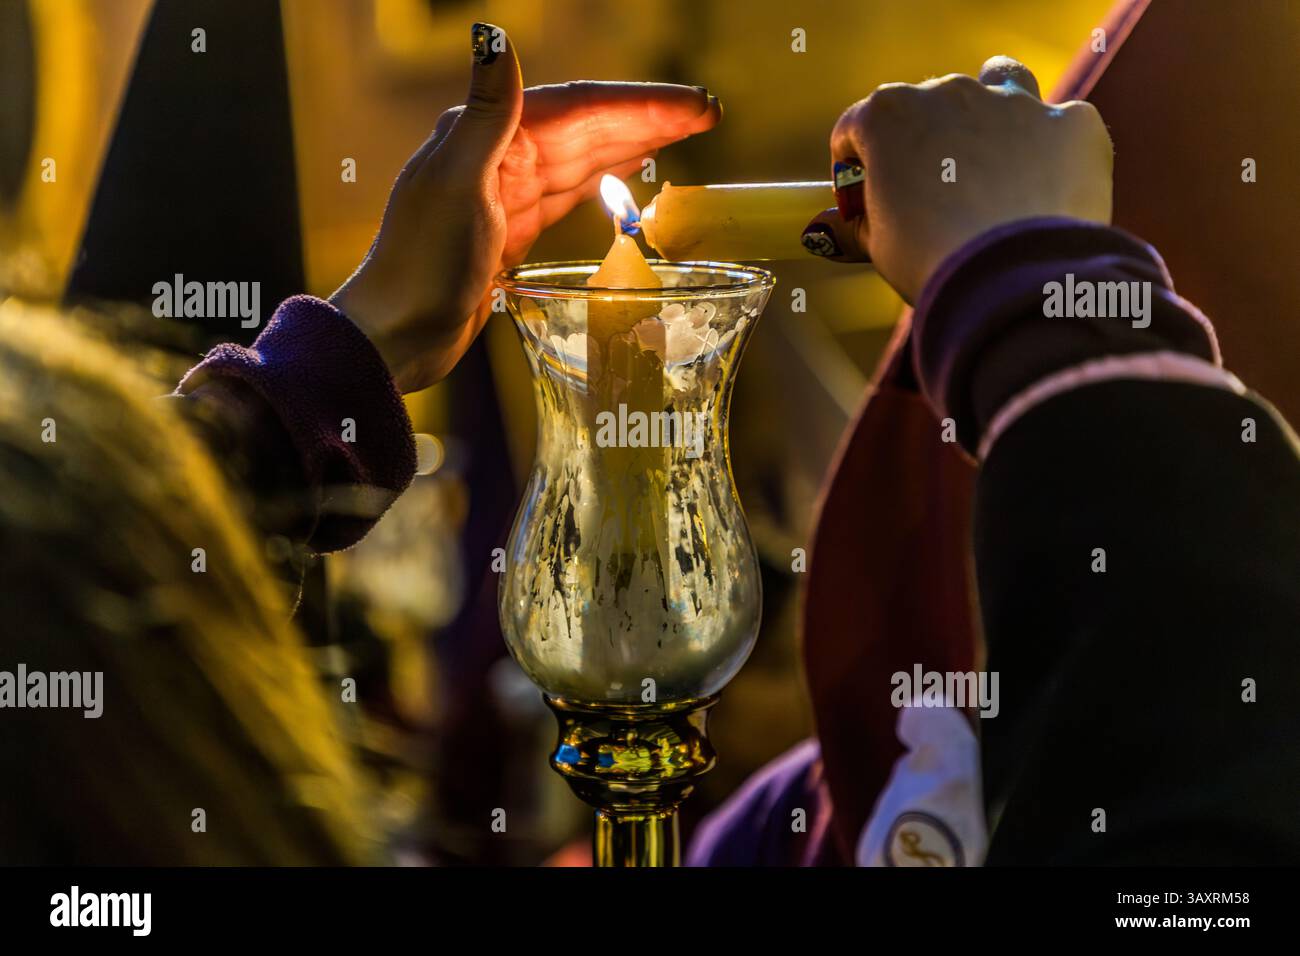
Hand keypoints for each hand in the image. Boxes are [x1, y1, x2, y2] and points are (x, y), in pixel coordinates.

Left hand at [331, 22, 720, 391]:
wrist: (396, 334)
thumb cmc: (421, 266)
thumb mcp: (457, 185)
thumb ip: (488, 114)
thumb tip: (496, 35)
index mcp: (486, 135)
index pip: (580, 106)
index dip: (640, 102)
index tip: (695, 103)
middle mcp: (497, 155)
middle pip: (588, 127)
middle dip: (649, 117)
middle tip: (709, 112)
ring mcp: (505, 194)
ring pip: (584, 157)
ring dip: (634, 141)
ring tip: (686, 132)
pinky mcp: (510, 231)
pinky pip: (569, 192)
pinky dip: (604, 178)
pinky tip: (629, 173)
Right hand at [804, 57, 1112, 302]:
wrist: (1014, 277)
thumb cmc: (932, 260)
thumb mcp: (877, 247)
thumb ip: (852, 227)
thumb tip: (822, 231)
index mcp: (888, 116)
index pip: (856, 127)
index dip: (855, 166)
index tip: (862, 199)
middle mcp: (949, 92)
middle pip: (928, 105)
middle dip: (926, 143)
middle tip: (930, 195)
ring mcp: (1014, 102)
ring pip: (1001, 80)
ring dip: (993, 109)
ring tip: (994, 156)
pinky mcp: (1070, 123)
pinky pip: (1060, 124)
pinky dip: (1053, 149)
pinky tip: (1047, 186)